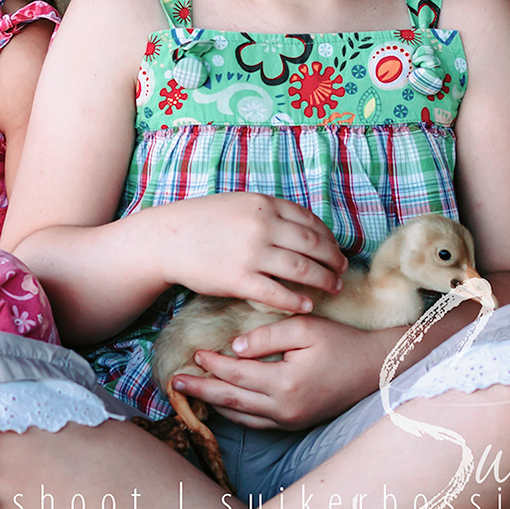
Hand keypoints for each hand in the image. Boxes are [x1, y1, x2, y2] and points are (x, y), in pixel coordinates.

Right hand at [155, 194, 347, 313]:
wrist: (167, 239)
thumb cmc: (202, 222)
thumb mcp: (239, 203)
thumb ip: (268, 212)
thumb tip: (301, 224)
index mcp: (264, 205)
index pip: (310, 221)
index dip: (328, 237)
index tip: (335, 248)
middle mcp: (262, 227)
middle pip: (313, 245)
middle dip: (333, 259)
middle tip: (342, 270)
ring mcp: (252, 254)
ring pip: (302, 269)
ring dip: (323, 280)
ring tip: (334, 288)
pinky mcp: (239, 280)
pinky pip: (277, 293)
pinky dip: (297, 300)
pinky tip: (307, 305)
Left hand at [172, 314, 384, 429]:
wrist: (376, 369)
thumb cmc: (342, 343)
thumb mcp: (306, 328)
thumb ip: (268, 335)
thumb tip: (235, 348)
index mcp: (285, 383)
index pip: (237, 373)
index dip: (213, 363)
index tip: (194, 353)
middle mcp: (284, 408)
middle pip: (231, 399)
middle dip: (201, 390)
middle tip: (174, 383)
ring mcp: (289, 420)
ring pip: (241, 416)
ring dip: (214, 404)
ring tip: (191, 394)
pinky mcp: (295, 424)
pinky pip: (256, 422)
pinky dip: (235, 413)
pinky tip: (222, 403)